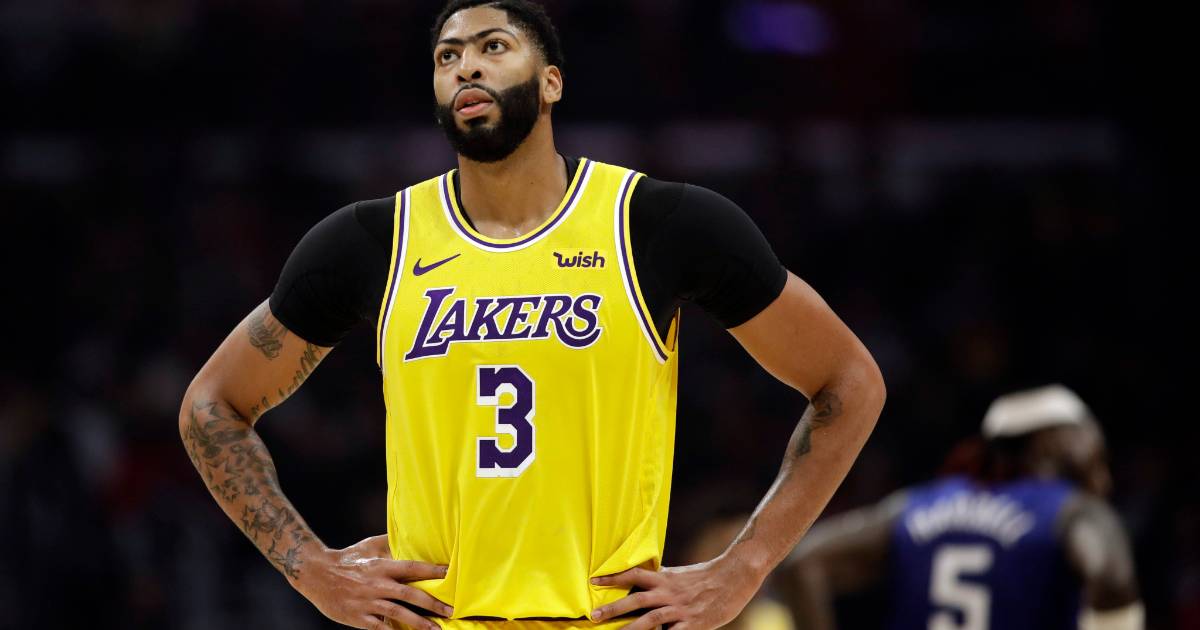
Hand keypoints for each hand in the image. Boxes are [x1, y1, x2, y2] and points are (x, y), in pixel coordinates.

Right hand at [290, 534, 452, 629]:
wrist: (316, 573)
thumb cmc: (348, 558)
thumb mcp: (369, 546)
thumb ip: (391, 542)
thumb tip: (414, 532)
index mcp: (382, 566)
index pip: (412, 568)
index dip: (432, 570)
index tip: (450, 573)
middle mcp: (377, 584)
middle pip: (409, 594)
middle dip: (432, 603)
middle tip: (452, 610)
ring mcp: (367, 602)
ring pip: (398, 613)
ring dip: (419, 623)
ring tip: (436, 629)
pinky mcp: (358, 617)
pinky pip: (380, 628)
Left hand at [589, 557, 762, 629]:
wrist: (735, 576)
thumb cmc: (705, 576)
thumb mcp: (678, 575)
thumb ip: (660, 579)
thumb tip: (639, 578)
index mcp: (664, 579)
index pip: (633, 575)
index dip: (613, 577)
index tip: (593, 581)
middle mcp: (669, 593)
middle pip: (636, 600)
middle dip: (614, 609)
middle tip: (593, 615)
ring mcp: (680, 609)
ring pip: (650, 620)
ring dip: (630, 629)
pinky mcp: (693, 624)